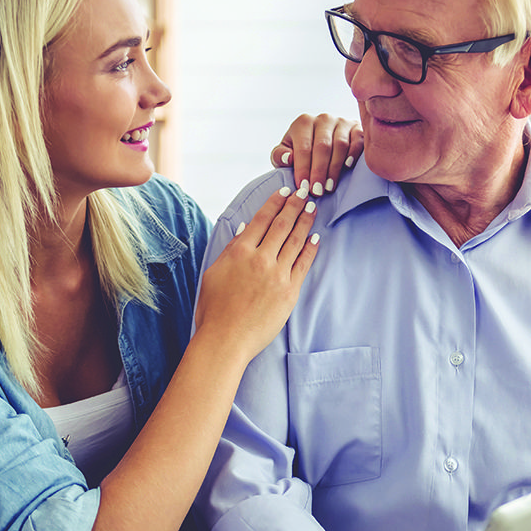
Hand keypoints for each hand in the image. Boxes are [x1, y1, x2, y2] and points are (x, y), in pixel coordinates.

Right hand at [194, 186, 317, 360]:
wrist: (226, 339)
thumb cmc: (214, 309)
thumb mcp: (214, 273)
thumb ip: (231, 250)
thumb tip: (246, 229)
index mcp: (239, 252)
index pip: (261, 219)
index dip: (275, 202)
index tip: (285, 191)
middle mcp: (260, 259)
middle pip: (282, 225)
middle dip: (295, 205)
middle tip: (305, 192)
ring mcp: (277, 275)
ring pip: (295, 241)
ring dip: (305, 221)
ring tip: (313, 208)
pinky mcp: (289, 291)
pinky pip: (303, 264)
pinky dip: (310, 249)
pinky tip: (316, 238)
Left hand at [272, 113, 363, 195]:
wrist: (323, 142)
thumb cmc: (301, 151)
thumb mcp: (285, 152)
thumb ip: (280, 156)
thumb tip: (289, 158)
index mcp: (303, 123)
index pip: (303, 147)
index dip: (303, 168)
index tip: (303, 187)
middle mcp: (323, 119)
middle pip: (322, 146)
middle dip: (319, 171)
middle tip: (317, 191)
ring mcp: (342, 122)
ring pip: (340, 145)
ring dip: (335, 168)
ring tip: (329, 187)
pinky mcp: (357, 127)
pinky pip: (357, 139)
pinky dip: (354, 153)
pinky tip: (347, 167)